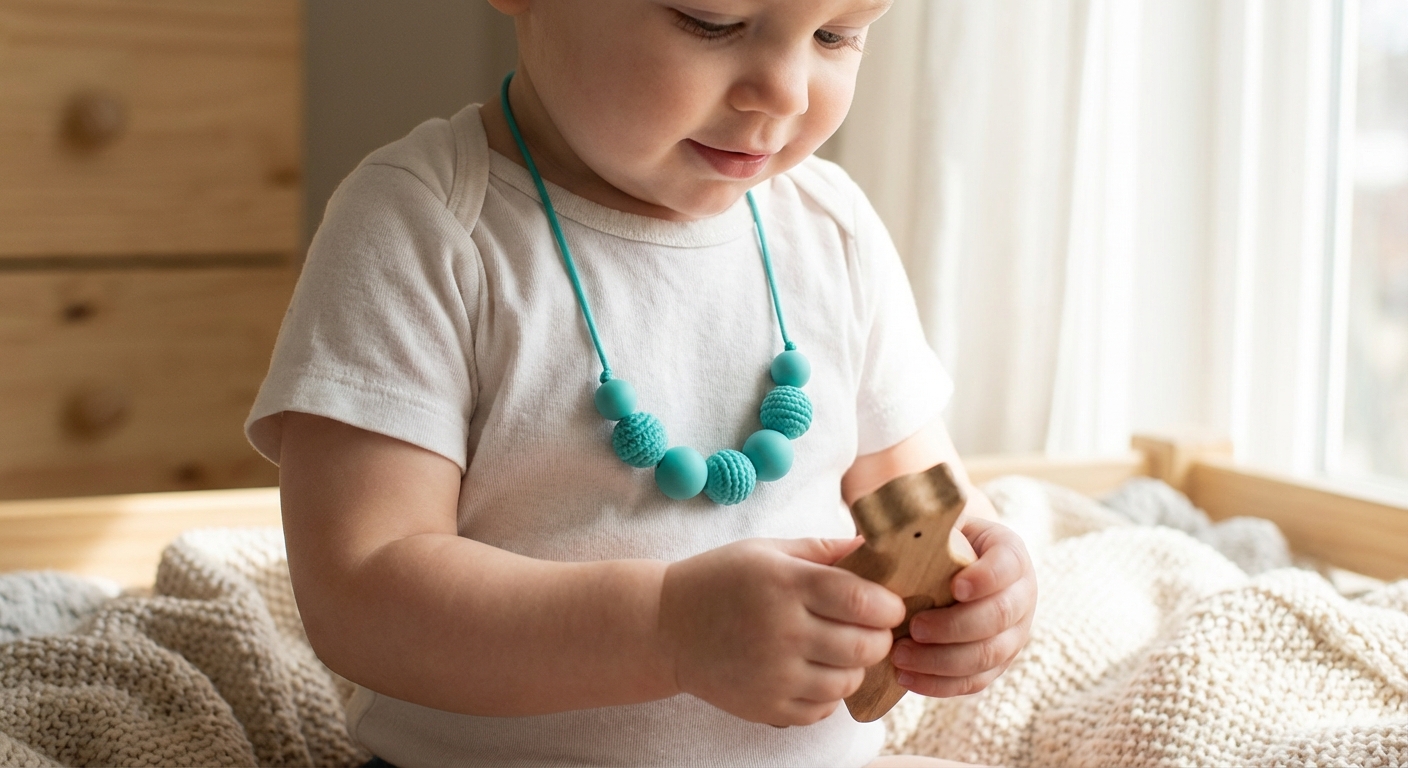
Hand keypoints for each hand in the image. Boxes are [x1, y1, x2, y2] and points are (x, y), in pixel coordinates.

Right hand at [658, 537, 906, 726]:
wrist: (664, 628)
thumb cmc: (719, 581)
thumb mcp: (767, 551)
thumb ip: (822, 550)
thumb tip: (872, 545)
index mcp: (785, 584)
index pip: (862, 600)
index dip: (889, 605)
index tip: (890, 604)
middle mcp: (782, 631)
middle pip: (864, 646)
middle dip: (879, 638)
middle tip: (871, 629)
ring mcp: (774, 674)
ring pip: (847, 682)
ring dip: (854, 667)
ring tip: (839, 650)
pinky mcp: (766, 706)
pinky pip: (822, 710)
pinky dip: (828, 694)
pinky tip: (813, 672)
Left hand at [890, 515, 1035, 696]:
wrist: (950, 568)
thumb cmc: (936, 544)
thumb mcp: (935, 527)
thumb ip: (917, 529)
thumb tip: (875, 537)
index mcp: (1009, 554)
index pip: (1008, 566)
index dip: (986, 578)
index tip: (956, 586)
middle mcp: (1021, 596)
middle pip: (1000, 617)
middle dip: (956, 626)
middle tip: (914, 627)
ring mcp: (1013, 634)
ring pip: (990, 655)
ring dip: (943, 660)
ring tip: (900, 656)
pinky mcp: (996, 664)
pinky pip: (975, 682)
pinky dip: (941, 684)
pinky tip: (907, 679)